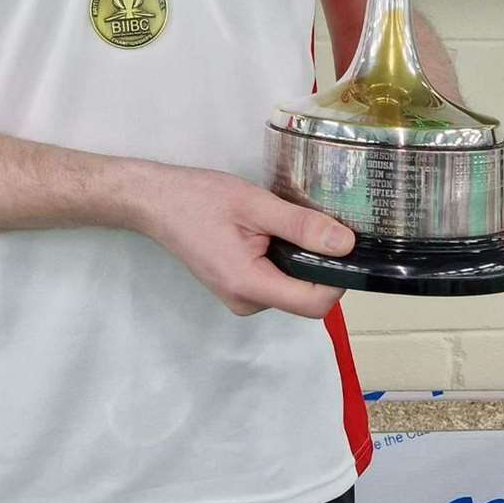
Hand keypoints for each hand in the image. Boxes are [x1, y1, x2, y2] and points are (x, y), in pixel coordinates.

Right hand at [136, 166, 353, 318]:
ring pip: (293, 288)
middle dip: (319, 264)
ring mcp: (241, 298)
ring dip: (301, 258)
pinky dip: (285, 259)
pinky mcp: (238, 288)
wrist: (157, 202)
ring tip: (285, 222)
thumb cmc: (201, 198)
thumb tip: (346, 244)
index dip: (337, 278)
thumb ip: (300, 225)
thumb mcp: (255, 204)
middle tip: (317, 223)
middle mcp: (246, 303)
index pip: (314, 304)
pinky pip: (277, 281)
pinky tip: (271, 231)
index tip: (344, 243)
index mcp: (249, 286)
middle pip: (306, 297)